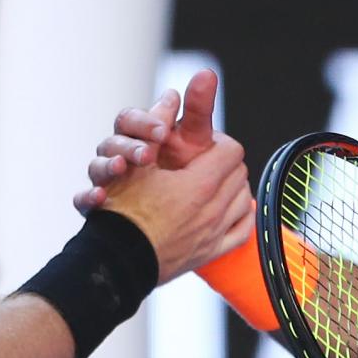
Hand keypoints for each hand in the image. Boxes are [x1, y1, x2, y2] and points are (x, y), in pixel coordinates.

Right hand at [75, 68, 219, 213]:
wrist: (172, 209)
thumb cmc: (181, 167)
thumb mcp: (193, 140)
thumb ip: (197, 110)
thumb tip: (207, 73)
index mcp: (135, 134)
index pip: (129, 120)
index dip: (144, 123)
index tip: (162, 132)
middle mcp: (116, 154)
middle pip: (111, 142)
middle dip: (129, 147)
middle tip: (148, 155)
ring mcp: (105, 179)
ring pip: (96, 167)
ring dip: (106, 166)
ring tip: (119, 168)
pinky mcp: (97, 206)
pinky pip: (83, 200)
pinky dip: (87, 198)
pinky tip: (98, 198)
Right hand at [101, 132, 254, 284]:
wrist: (115, 262)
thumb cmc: (121, 213)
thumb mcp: (136, 163)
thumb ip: (156, 126)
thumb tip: (172, 95)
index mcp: (198, 185)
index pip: (231, 150)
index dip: (217, 142)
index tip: (203, 145)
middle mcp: (213, 210)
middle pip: (239, 173)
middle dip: (226, 164)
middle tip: (206, 163)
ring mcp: (214, 234)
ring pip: (242, 200)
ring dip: (232, 188)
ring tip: (214, 184)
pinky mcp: (210, 253)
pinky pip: (242, 231)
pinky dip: (240, 217)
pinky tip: (230, 211)